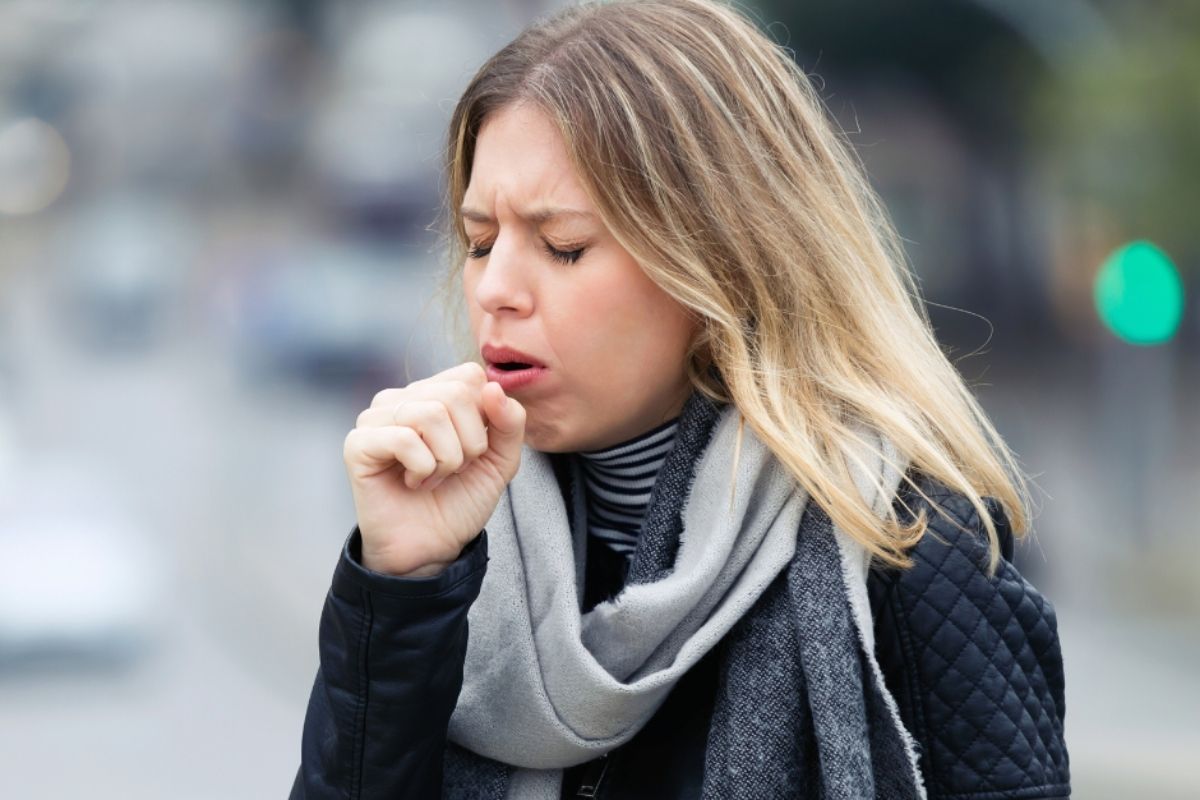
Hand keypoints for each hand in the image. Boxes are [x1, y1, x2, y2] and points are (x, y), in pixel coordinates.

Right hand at [342, 362, 525, 575]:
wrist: (432, 547)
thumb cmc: (460, 499)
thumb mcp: (501, 460)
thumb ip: (509, 422)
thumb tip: (493, 388)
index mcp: (433, 394)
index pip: (469, 376)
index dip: (485, 416)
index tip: (474, 449)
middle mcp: (402, 398)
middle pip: (455, 393)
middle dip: (469, 442)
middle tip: (454, 468)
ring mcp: (376, 418)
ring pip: (430, 414)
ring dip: (446, 458)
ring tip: (434, 477)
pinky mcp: (358, 444)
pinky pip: (404, 439)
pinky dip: (422, 468)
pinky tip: (414, 483)